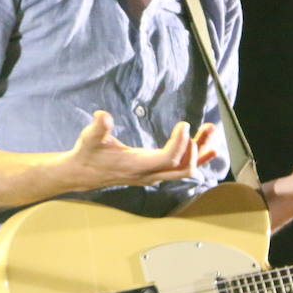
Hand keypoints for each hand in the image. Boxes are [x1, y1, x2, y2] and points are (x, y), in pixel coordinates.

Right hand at [64, 110, 218, 189]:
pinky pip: (181, 168)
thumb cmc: (88, 154)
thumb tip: (102, 116)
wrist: (83, 173)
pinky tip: (207, 146)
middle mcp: (149, 174)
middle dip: (197, 148)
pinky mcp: (154, 172)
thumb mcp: (89, 138)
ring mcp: (153, 175)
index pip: (167, 160)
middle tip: (206, 127)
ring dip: (199, 151)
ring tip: (209, 130)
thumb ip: (98, 128)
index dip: (179, 144)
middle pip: (183, 168)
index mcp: (136, 166)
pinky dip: (195, 156)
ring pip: (185, 169)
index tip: (184, 124)